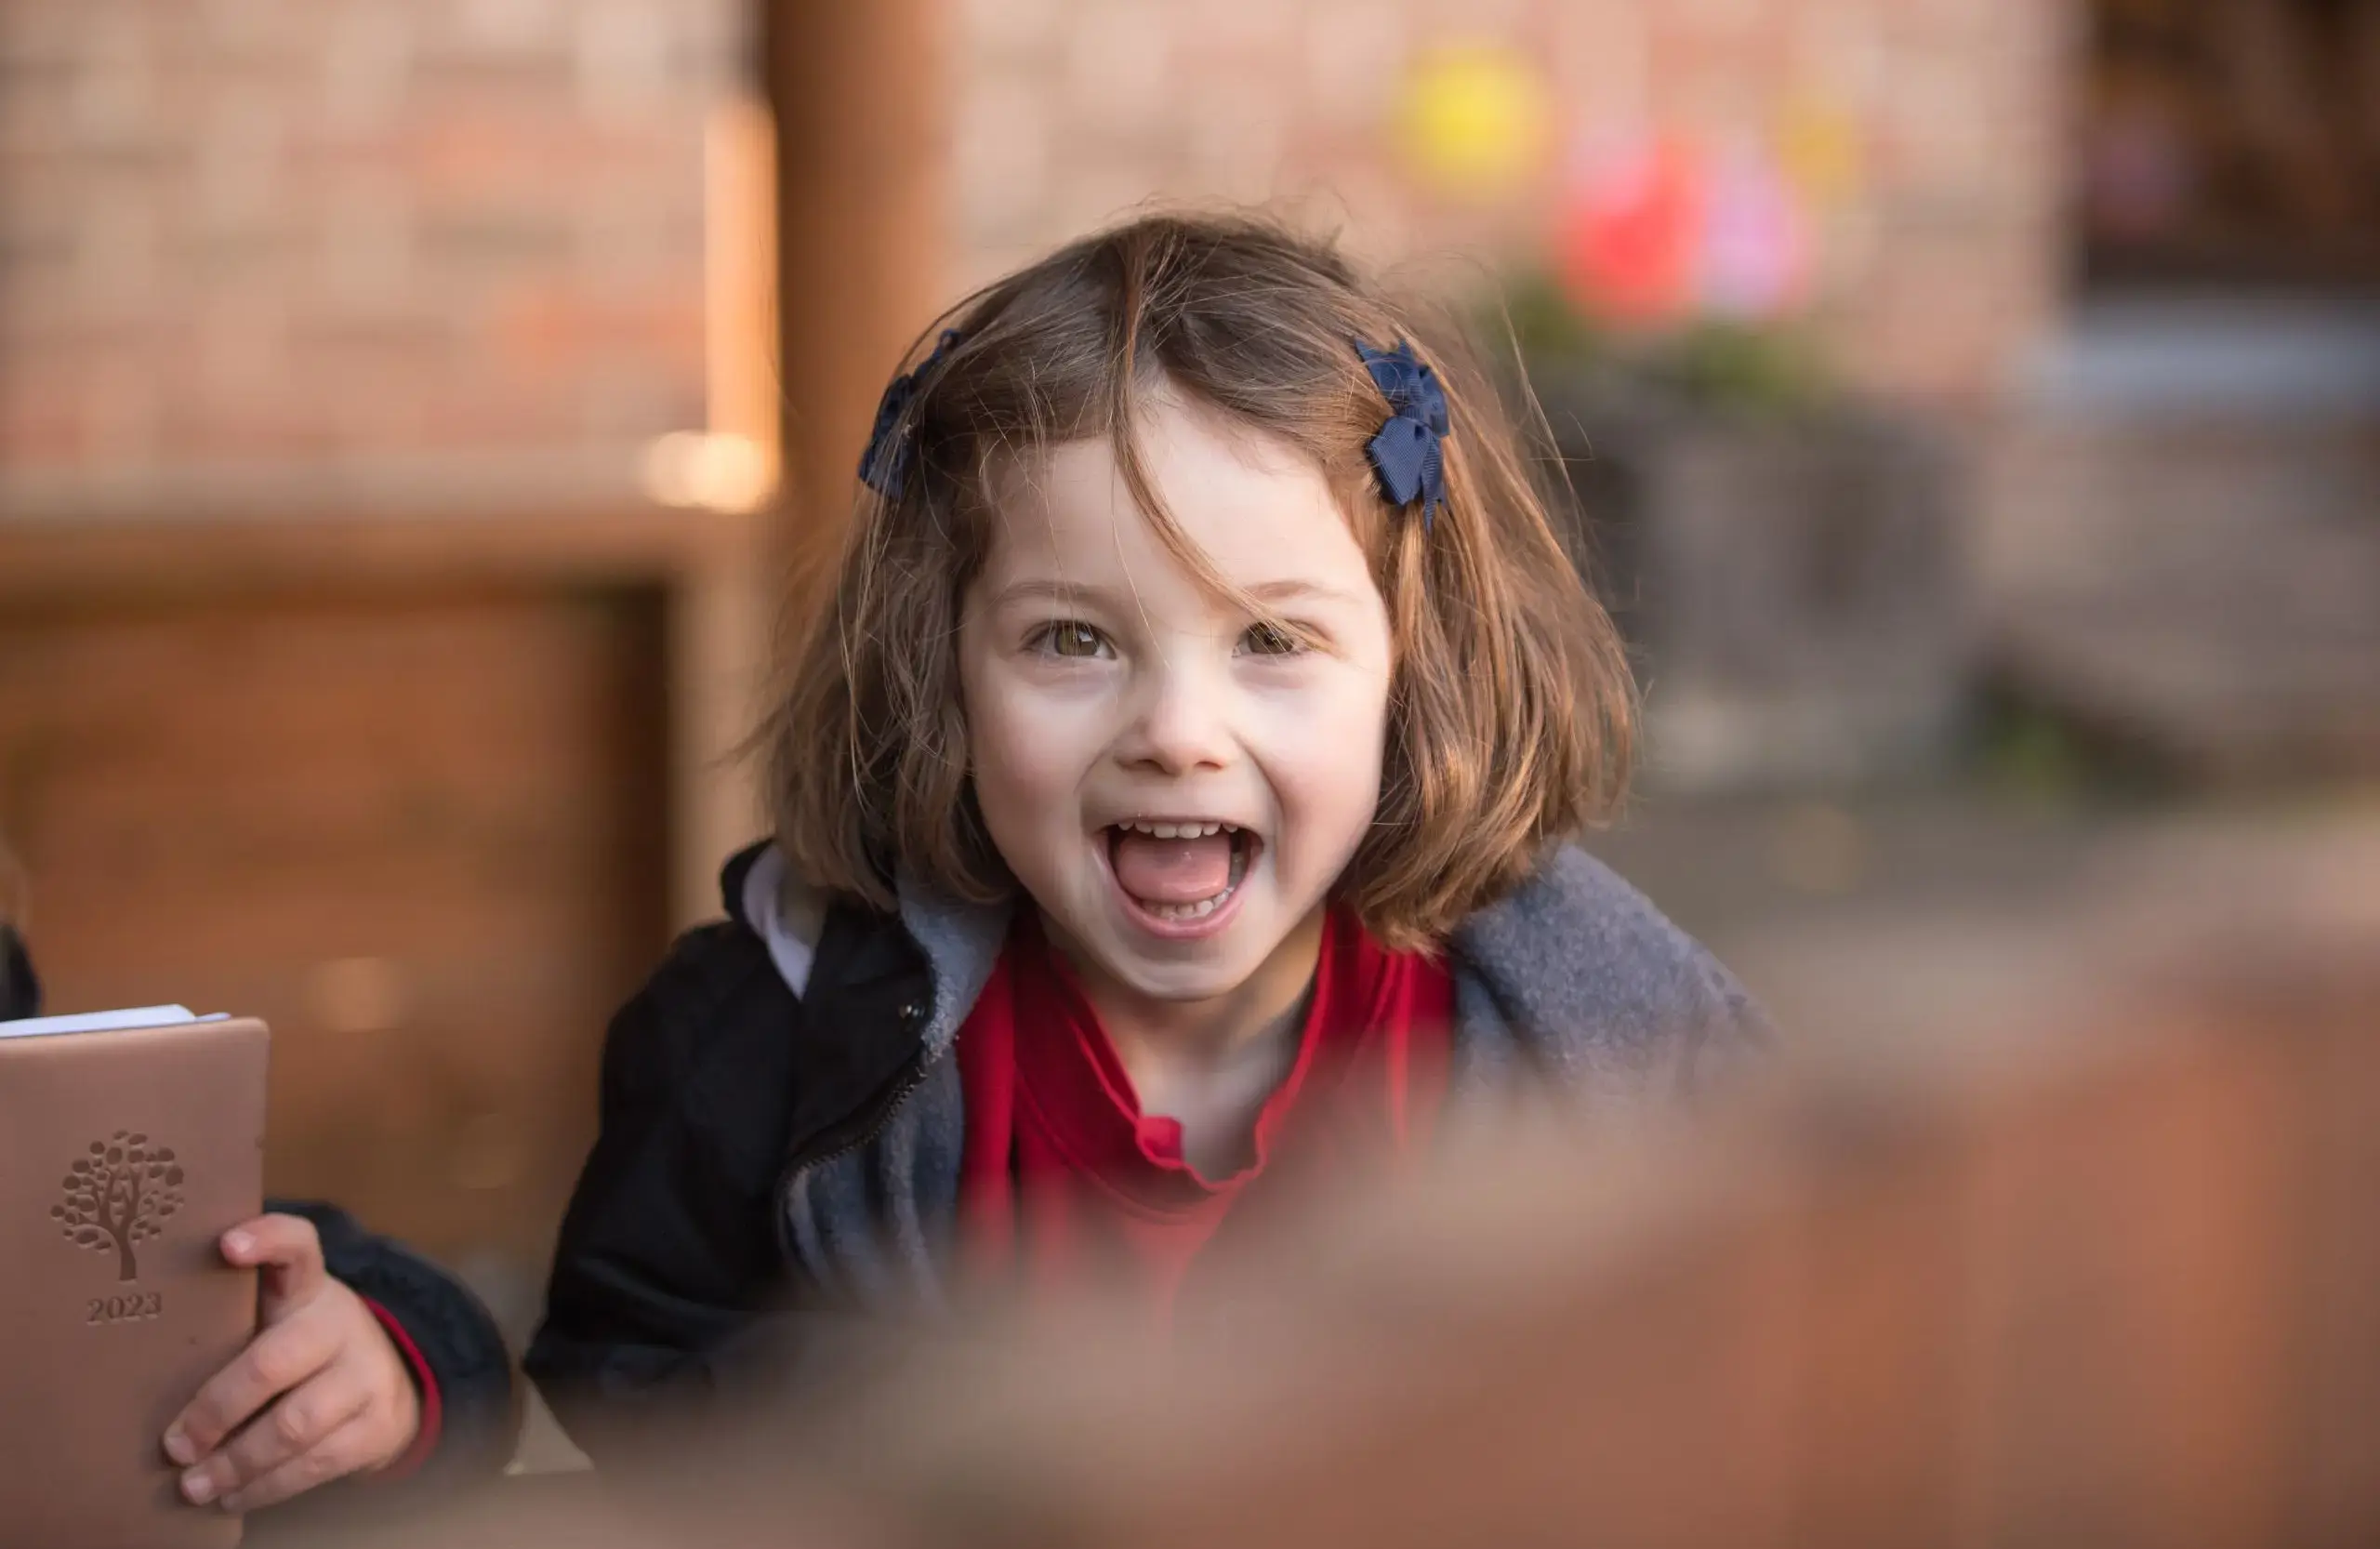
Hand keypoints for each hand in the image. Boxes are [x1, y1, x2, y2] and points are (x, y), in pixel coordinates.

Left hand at [162, 1214, 422, 1511]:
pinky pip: (314, 1464)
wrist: (391, 1384)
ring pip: (293, 1425)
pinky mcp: (377, 1424)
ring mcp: (367, 1375)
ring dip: (234, 1462)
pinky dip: (265, 1487)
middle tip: (174, 1445)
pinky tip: (233, 1495)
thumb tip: (135, 1367)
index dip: (268, 1240)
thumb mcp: (278, 1321)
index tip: (227, 1245)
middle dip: (215, 1409)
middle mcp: (341, 1324)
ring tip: (192, 1484)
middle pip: (273, 1361)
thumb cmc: (301, 1350)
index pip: (298, 1247)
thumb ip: (230, 1322)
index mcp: (308, 1290)